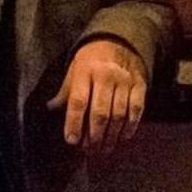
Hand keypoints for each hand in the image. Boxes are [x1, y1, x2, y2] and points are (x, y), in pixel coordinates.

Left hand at [47, 39, 147, 153]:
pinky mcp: (140, 84)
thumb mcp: (74, 70)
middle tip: (90, 151)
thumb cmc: (91, 60)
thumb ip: (65, 92)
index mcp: (85, 71)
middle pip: (100, 112)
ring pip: (118, 114)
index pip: (78, 101)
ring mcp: (125, 80)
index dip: (74, 123)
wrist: (119, 40)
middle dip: (94, 136)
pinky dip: (130, 126)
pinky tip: (123, 137)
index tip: (72, 141)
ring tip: (104, 149)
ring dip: (111, 136)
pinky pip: (136, 109)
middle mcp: (106, 75)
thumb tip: (51, 109)